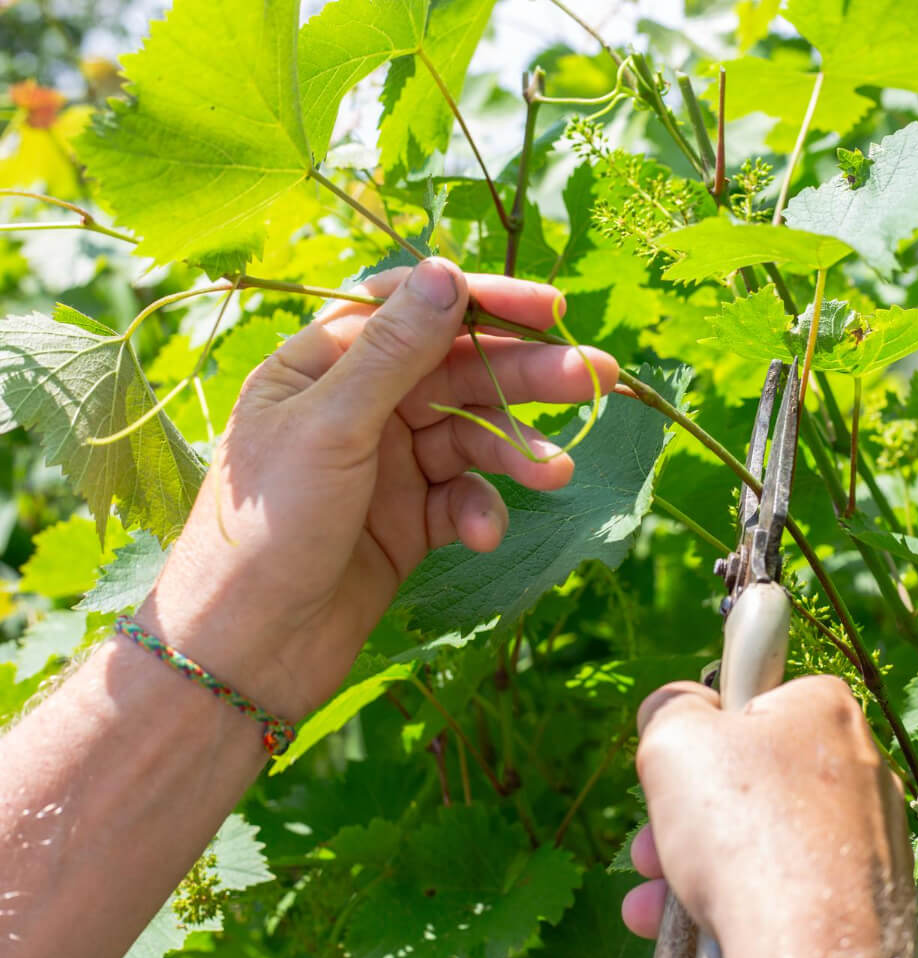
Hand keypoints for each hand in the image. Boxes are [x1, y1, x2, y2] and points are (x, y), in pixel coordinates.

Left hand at [135, 258, 617, 719]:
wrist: (246, 652)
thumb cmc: (268, 527)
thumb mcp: (332, 427)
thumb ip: (395, 351)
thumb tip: (448, 270)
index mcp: (323, 364)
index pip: (413, 308)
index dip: (484, 301)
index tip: (553, 311)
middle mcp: (358, 406)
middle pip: (457, 371)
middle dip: (524, 376)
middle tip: (595, 376)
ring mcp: (386, 465)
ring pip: (471, 436)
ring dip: (514, 452)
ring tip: (555, 475)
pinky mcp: (408, 521)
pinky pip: (463, 497)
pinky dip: (481, 511)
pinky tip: (482, 535)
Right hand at [623, 676, 916, 957]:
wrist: (809, 948)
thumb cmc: (745, 829)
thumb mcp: (676, 739)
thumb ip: (670, 709)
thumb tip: (675, 706)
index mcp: (827, 710)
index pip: (757, 699)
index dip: (708, 728)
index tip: (683, 760)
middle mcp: (863, 767)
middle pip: (752, 780)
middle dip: (687, 814)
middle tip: (649, 843)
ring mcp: (871, 838)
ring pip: (763, 842)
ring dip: (695, 867)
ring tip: (654, 898)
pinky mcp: (868, 899)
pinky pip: (789, 890)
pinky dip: (738, 904)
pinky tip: (692, 929)